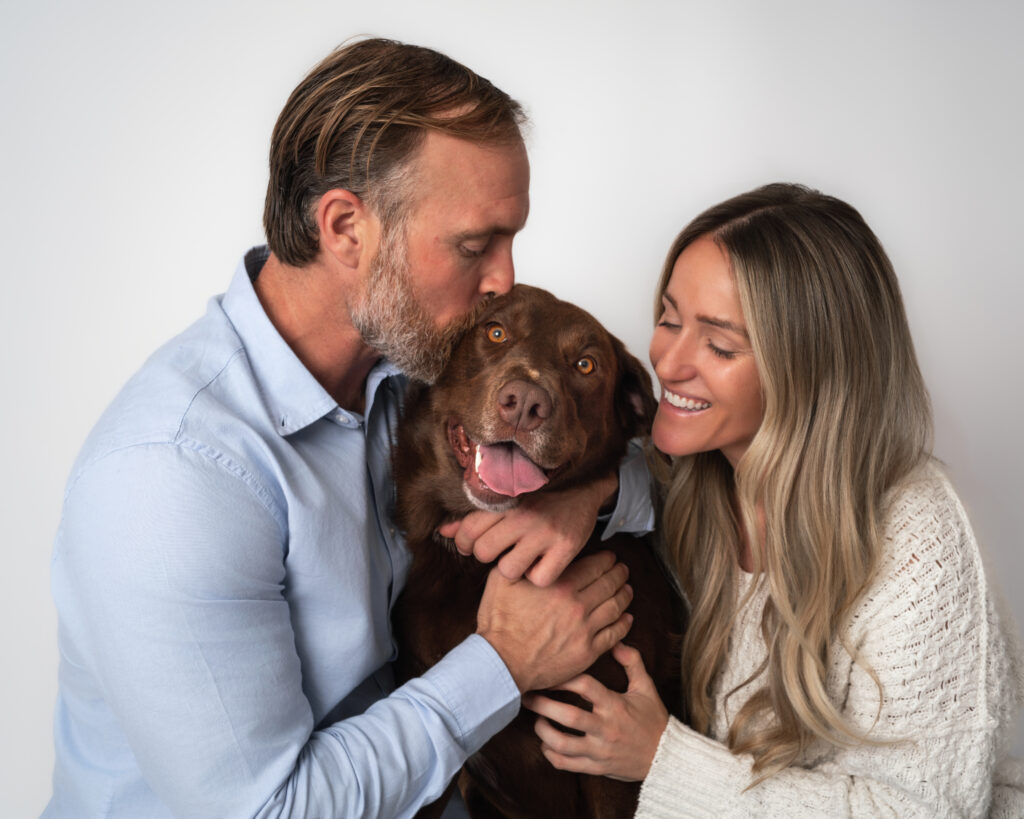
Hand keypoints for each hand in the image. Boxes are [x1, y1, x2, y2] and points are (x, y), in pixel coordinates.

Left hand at [439, 472, 617, 585]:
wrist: (586, 488)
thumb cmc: (540, 499)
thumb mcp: (509, 502)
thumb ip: (475, 517)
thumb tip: (443, 531)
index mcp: (506, 500)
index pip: (468, 529)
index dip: (465, 543)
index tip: (473, 545)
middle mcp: (524, 514)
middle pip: (483, 551)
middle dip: (487, 555)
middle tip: (500, 550)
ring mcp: (545, 532)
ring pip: (508, 569)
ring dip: (512, 569)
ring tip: (521, 558)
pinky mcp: (566, 548)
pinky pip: (538, 578)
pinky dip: (538, 577)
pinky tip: (542, 564)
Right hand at [476, 551, 632, 692]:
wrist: (501, 663)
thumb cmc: (499, 622)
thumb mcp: (501, 580)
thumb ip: (519, 561)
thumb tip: (529, 548)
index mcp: (560, 585)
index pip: (596, 566)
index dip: (607, 559)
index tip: (610, 557)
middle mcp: (578, 605)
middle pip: (610, 583)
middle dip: (620, 573)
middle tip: (623, 569)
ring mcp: (585, 630)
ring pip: (616, 607)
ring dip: (625, 595)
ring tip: (627, 589)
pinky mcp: (588, 652)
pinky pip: (615, 634)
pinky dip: (625, 623)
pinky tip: (627, 617)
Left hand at [521, 643, 667, 780]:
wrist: (666, 758)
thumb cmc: (653, 719)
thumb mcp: (646, 687)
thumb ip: (632, 662)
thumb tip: (616, 642)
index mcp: (615, 705)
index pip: (585, 686)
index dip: (564, 677)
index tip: (550, 671)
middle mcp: (605, 728)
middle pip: (568, 716)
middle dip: (543, 705)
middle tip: (527, 695)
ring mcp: (600, 750)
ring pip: (563, 743)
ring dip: (543, 731)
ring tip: (536, 720)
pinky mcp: (596, 767)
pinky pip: (567, 764)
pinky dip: (551, 755)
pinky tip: (546, 744)